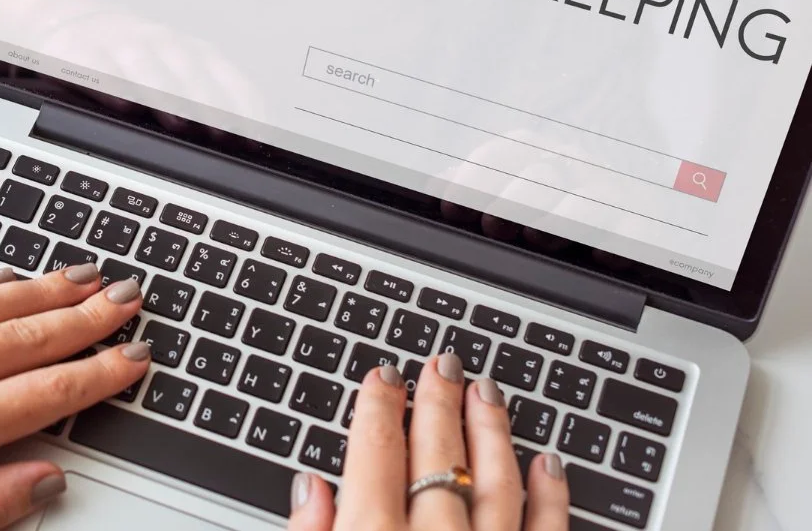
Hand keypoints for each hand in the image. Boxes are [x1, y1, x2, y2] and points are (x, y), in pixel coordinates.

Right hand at [287, 354, 569, 530]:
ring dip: (492, 432)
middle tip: (442, 364)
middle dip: (437, 402)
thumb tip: (310, 490)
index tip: (382, 377)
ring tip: (486, 391)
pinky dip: (550, 496)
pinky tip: (547, 462)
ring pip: (496, 483)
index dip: (377, 406)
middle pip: (437, 455)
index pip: (374, 453)